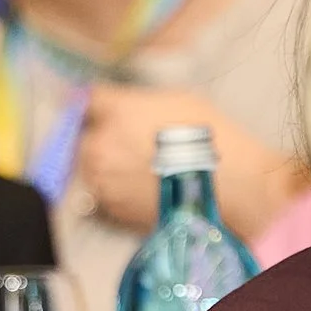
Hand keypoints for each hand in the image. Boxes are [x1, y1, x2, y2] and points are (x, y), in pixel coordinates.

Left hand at [75, 86, 308, 242]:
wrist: (228, 188)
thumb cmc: (210, 137)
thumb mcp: (178, 100)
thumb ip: (138, 102)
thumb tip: (120, 105)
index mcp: (115, 112)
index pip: (83, 100)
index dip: (92, 104)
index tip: (97, 106)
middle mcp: (100, 145)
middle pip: (81, 137)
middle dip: (98, 136)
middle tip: (126, 140)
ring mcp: (102, 181)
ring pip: (89, 168)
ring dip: (104, 165)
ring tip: (137, 167)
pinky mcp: (111, 210)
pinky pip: (101, 194)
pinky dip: (113, 190)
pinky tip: (141, 187)